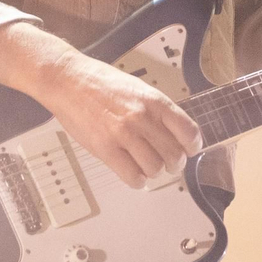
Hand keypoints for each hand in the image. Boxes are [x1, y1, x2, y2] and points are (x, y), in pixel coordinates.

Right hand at [32, 51, 203, 189]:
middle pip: (174, 155)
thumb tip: (174, 132)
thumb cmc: (100, 82)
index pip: (188, 131)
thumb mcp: (138, 88)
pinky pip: (132, 176)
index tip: (190, 150)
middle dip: (174, 163)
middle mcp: (142, 118)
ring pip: (155, 169)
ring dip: (154, 172)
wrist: (68, 80)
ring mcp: (124, 134)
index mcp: (154, 101)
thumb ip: (156, 110)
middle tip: (168, 163)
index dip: (193, 146)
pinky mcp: (105, 149)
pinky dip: (137, 180)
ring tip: (147, 166)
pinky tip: (133, 173)